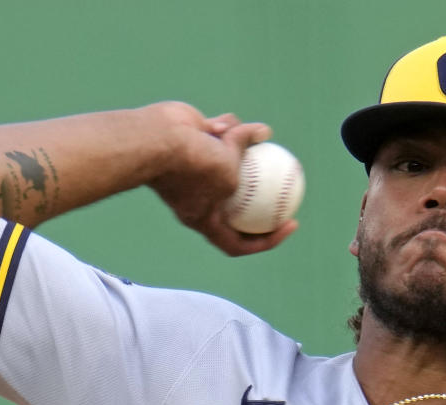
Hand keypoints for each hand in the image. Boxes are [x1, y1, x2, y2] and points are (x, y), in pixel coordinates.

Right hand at [146, 102, 298, 255]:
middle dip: (261, 194)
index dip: (266, 241)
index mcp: (204, 219)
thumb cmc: (192, 165)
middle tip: (287, 183)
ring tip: (259, 138)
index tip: (290, 224)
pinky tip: (233, 121)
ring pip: (229, 161)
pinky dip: (225, 130)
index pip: (236, 244)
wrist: (156, 140)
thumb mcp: (228, 168)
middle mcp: (198, 199)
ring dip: (242, 148)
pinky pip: (216, 139)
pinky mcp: (190, 149)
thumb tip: (264, 132)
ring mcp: (193, 172)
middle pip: (236, 204)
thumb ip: (246, 151)